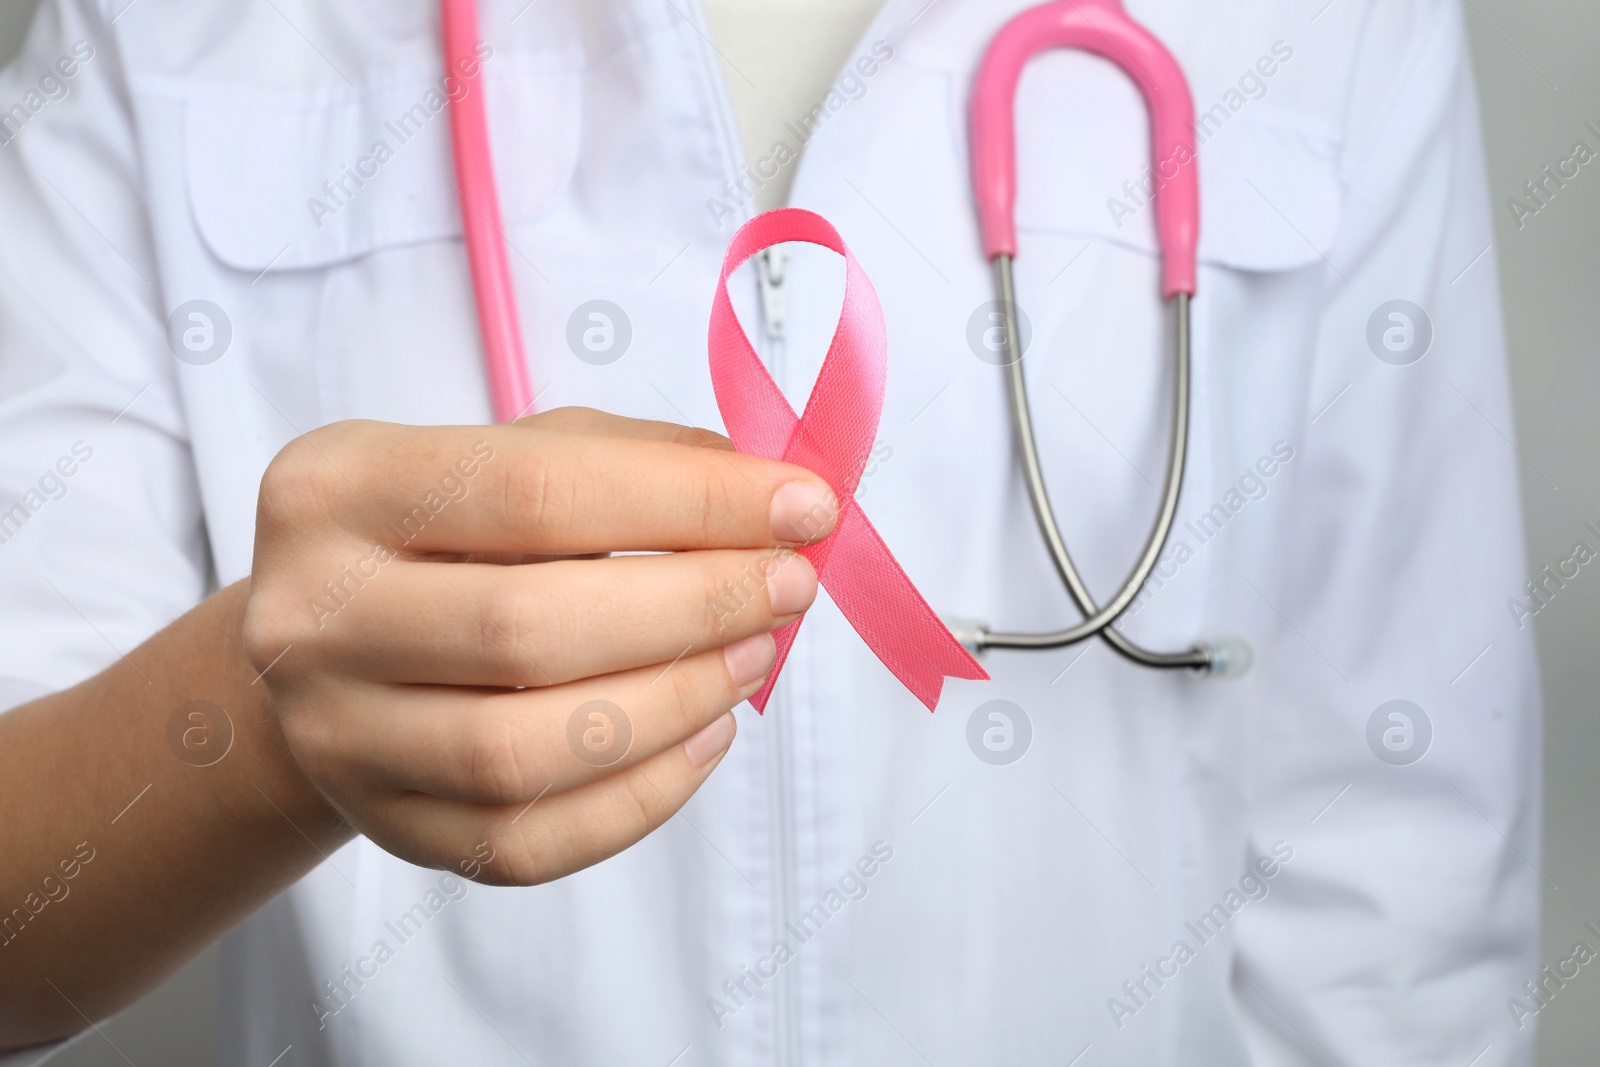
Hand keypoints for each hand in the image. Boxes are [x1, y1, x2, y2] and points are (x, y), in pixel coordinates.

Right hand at [243, 408, 835, 884]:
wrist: (330, 647)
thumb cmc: (448, 536)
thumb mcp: (515, 456)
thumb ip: (633, 459)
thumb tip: (771, 494)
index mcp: (338, 489)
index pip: (538, 492)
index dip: (692, 501)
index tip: (805, 505)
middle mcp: (309, 616)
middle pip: (529, 628)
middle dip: (695, 605)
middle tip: (789, 586)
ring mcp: (337, 737)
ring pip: (525, 752)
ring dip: (674, 702)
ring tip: (751, 656)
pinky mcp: (386, 828)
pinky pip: (529, 843)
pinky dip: (642, 796)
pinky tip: (704, 736)